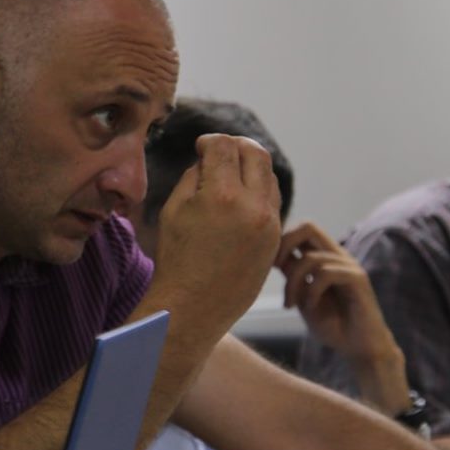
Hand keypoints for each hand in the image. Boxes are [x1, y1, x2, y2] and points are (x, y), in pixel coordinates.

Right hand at [150, 134, 281, 335]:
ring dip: (251, 167)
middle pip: (256, 153)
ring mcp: (270, 224)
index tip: (201, 146)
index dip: (209, 141)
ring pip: (269, 176)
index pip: (224, 146)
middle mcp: (253, 207)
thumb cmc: (176, 258)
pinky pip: (272, 202)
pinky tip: (240, 197)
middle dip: (237, 146)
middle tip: (220, 150)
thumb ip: (194, 176)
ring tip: (230, 173)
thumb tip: (210, 159)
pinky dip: (259, 191)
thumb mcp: (174, 209)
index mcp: (222, 196)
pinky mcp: (275, 239)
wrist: (193, 308)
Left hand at [277, 221, 404, 357]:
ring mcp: (350, 265)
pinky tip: (309, 307)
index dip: (280, 243)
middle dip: (284, 244)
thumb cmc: (333, 326)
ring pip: (310, 259)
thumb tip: (273, 256)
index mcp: (326, 258)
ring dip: (293, 284)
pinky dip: (311, 291)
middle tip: (275, 269)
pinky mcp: (358, 279)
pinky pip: (326, 273)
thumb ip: (293, 276)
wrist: (360, 349)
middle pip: (308, 226)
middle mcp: (338, 256)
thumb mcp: (304, 298)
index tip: (269, 268)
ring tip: (290, 305)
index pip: (301, 231)